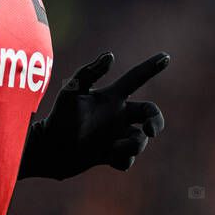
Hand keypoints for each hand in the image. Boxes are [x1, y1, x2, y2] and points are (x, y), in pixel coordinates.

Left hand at [19, 52, 168, 179]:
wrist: (48, 150)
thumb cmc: (58, 117)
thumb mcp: (72, 93)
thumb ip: (89, 73)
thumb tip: (111, 55)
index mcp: (110, 97)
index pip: (135, 78)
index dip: (150, 67)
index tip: (166, 56)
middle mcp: (117, 115)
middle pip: (150, 113)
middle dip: (157, 121)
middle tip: (150, 130)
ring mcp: (115, 135)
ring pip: (139, 140)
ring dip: (132, 144)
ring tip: (113, 148)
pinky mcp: (110, 155)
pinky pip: (128, 159)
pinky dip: (122, 159)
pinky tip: (107, 157)